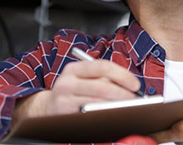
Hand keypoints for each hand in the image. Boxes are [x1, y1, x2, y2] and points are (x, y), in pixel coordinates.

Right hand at [13, 60, 139, 120]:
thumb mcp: (83, 78)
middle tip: (135, 99)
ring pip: (96, 102)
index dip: (122, 75)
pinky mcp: (63, 115)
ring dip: (116, 106)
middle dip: (122, 93)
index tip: (135, 84)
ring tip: (128, 108)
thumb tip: (130, 84)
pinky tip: (114, 116)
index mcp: (74, 68)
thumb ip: (103, 77)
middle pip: (101, 86)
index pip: (103, 66)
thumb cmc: (73, 91)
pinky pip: (88, 115)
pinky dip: (104, 116)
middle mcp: (67, 82)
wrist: (46, 108)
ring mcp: (63, 99)